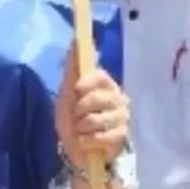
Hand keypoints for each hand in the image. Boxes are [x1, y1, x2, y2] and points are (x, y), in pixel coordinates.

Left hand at [56, 49, 130, 168]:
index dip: (84, 86)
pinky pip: (100, 136)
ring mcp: (123, 117)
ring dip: (81, 129)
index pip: (99, 76)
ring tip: (83, 131)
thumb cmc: (72, 118)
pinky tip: (89, 142)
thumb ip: (72, 67)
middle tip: (78, 118)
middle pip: (95, 99)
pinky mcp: (122, 136)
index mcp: (106, 85)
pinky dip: (87, 142)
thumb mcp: (67, 93)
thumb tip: (75, 40)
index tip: (76, 92)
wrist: (75, 149)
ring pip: (95, 120)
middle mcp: (118, 98)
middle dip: (78, 112)